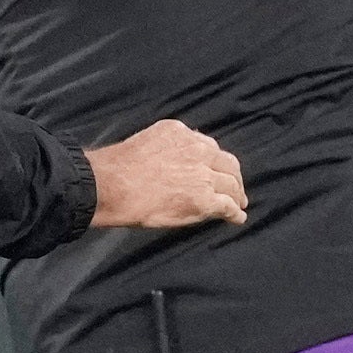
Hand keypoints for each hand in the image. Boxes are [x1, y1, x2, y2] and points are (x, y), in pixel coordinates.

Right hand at [86, 119, 250, 229]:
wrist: (114, 186)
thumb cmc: (117, 170)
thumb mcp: (146, 144)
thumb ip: (166, 149)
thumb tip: (171, 164)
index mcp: (181, 134)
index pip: (208, 146)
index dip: (215, 161)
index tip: (216, 168)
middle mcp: (197, 150)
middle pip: (227, 163)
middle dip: (232, 175)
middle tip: (235, 187)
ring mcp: (203, 175)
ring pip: (231, 184)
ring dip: (236, 194)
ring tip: (239, 204)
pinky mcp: (204, 199)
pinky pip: (227, 205)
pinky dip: (234, 213)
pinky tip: (236, 218)